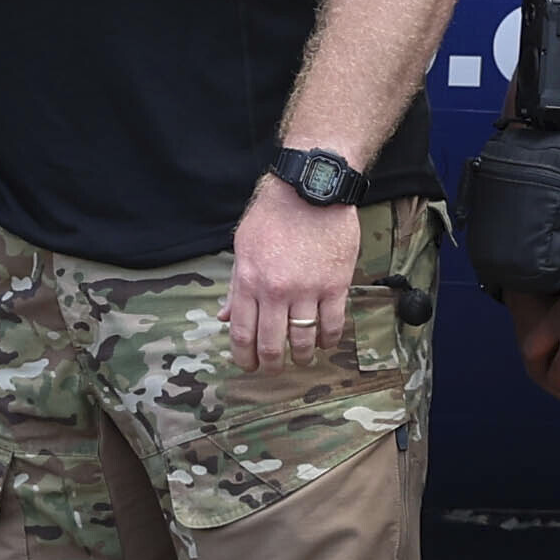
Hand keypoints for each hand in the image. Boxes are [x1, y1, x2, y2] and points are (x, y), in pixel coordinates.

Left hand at [223, 175, 357, 371]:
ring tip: (302, 358)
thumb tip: (224, 316)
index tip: (248, 365)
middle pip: (271, 345)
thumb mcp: (243, 247)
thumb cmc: (273, 215)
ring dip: (302, 356)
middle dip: (270, 365)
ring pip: (303, 340)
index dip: (244, 357)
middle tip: (273, 369)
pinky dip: (329, 340)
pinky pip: (333, 325)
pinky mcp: (335, 285)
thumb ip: (236, 286)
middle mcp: (275, 291)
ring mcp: (307, 290)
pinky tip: (325, 342)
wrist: (311, 189)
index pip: (242, 333)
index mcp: (248, 281)